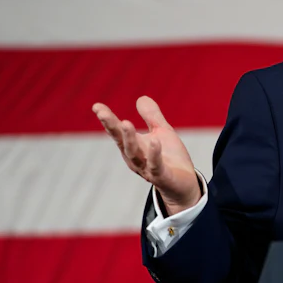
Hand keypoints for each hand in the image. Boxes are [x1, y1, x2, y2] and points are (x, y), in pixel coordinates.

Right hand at [92, 96, 199, 214]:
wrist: (185, 184)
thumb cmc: (171, 158)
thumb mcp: (162, 133)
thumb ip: (152, 117)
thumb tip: (141, 97)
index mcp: (134, 146)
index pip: (117, 131)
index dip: (107, 119)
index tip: (96, 106)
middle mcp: (135, 158)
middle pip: (121, 141)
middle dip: (111, 127)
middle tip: (102, 112)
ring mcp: (146, 168)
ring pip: (134, 153)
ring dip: (129, 138)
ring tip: (126, 122)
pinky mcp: (161, 177)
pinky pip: (155, 165)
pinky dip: (154, 154)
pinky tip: (154, 142)